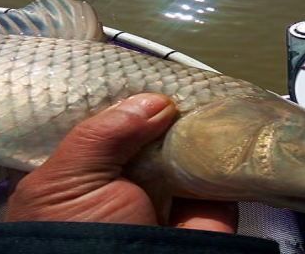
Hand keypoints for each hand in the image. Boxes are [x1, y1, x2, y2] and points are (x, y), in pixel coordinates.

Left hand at [5, 93, 236, 232]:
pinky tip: (234, 118)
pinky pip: (221, 174)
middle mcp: (127, 181)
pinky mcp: (207, 212)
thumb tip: (156, 101)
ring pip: (189, 149)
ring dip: (201, 125)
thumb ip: (104, 132)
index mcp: (84, 174)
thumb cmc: (76, 237)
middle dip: (166, 107)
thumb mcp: (70, 180)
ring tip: (212, 87)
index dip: (121, 100)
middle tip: (182, 74)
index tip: (140, 68)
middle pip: (151, 133)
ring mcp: (169, 195)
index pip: (104, 128)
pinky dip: (229, 152)